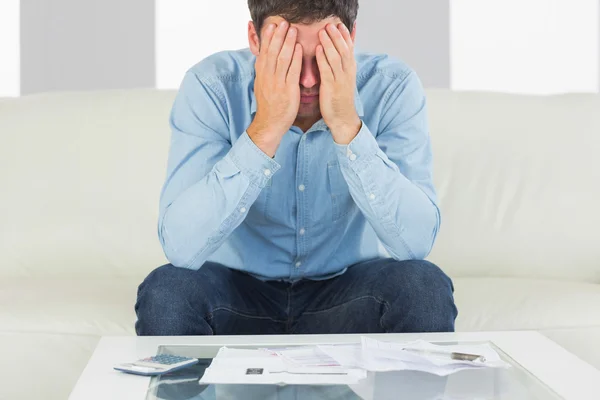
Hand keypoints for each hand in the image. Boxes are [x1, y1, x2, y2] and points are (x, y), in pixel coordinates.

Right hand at [248, 21, 302, 156]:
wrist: (269, 124)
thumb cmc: (268, 105)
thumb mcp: (262, 85)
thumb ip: (264, 71)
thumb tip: (263, 58)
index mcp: (261, 74)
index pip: (264, 52)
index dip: (268, 38)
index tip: (271, 26)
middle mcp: (267, 76)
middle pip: (272, 51)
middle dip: (278, 36)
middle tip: (283, 23)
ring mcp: (277, 83)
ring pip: (282, 58)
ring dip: (288, 42)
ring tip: (293, 30)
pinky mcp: (287, 90)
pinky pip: (292, 71)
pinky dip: (295, 58)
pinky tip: (299, 48)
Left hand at [316, 23, 361, 144]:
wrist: (342, 118)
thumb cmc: (340, 99)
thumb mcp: (343, 79)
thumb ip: (340, 65)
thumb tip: (338, 52)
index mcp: (350, 69)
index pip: (349, 48)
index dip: (345, 35)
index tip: (339, 25)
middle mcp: (347, 72)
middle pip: (343, 49)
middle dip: (337, 36)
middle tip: (329, 24)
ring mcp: (340, 80)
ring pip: (336, 57)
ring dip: (329, 43)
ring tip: (322, 32)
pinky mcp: (331, 87)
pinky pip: (327, 70)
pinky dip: (323, 58)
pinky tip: (318, 49)